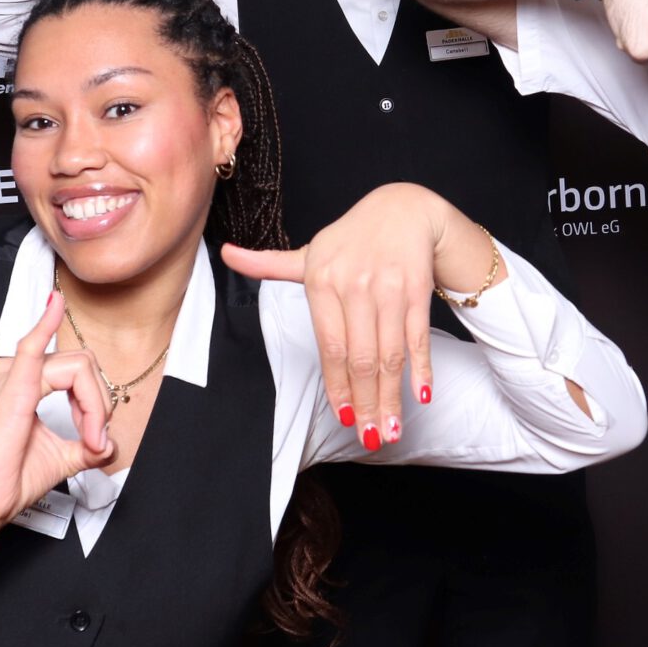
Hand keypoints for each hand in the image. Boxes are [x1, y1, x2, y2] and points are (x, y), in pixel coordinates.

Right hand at [0, 292, 115, 533]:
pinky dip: (47, 325)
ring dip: (93, 405)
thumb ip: (87, 444)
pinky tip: (56, 303)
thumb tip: (111, 442)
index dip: (96, 405)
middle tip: (93, 442)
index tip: (94, 440)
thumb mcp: (60, 456)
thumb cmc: (7, 480)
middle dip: (98, 404)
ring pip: (77, 367)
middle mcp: (11, 370)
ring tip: (87, 440)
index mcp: (20, 379)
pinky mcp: (10, 389)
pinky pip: (33, 347)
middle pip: (82, 365)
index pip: (78, 371)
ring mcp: (7, 376)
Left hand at [221, 183, 463, 451]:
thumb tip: (225, 253)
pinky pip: (418, 337)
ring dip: (392, 397)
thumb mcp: (310, 252)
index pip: (330, 347)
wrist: (403, 209)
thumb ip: (270, 264)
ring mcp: (388, 287)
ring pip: (390, 354)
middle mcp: (355, 284)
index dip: (338, 387)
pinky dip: (422, 369)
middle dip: (366, 403)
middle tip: (371, 437)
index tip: (343, 419)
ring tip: (393, 430)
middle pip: (361, 357)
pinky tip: (420, 397)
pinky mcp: (417, 288)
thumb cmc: (351, 239)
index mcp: (322, 280)